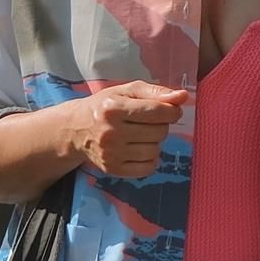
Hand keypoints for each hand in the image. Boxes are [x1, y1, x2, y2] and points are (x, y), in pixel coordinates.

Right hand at [73, 80, 188, 177]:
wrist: (76, 129)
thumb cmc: (106, 106)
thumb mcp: (127, 91)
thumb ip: (156, 92)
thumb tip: (183, 97)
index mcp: (113, 108)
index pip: (158, 112)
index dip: (172, 111)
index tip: (171, 110)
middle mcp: (110, 132)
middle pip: (159, 132)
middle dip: (161, 125)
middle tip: (149, 122)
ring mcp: (111, 154)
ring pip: (155, 150)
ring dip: (154, 142)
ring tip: (141, 135)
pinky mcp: (112, 169)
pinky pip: (147, 168)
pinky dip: (149, 159)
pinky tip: (138, 149)